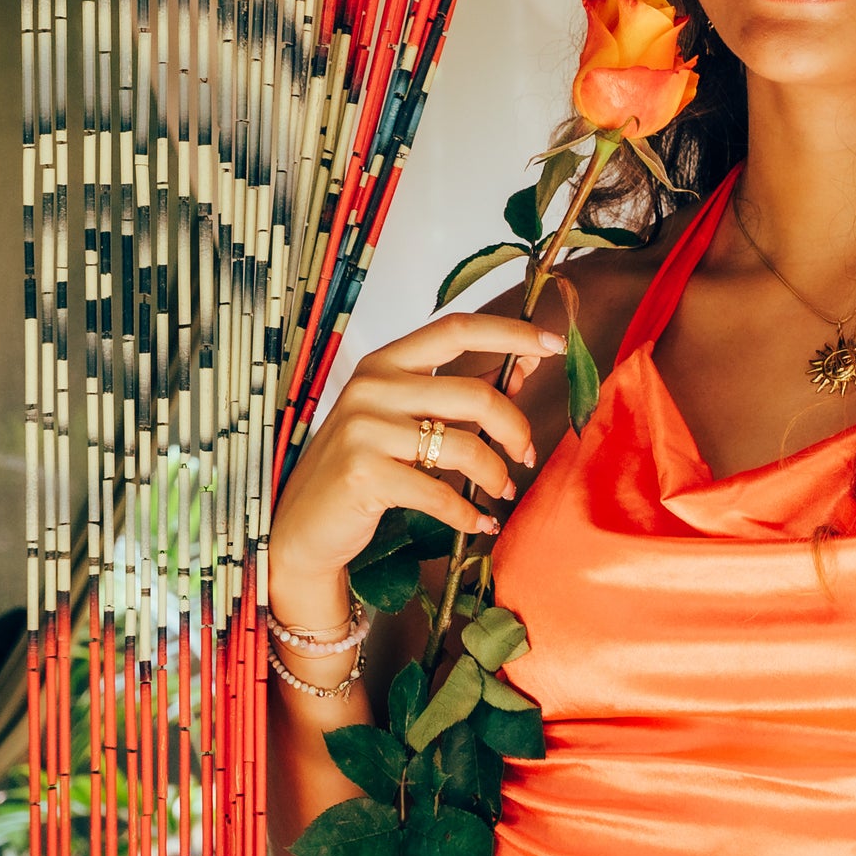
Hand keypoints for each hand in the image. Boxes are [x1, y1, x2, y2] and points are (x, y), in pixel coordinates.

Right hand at [268, 312, 561, 589]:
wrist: (302, 526)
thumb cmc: (360, 468)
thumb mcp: (402, 419)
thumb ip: (455, 395)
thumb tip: (521, 369)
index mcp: (384, 363)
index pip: (456, 329)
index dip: (510, 332)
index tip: (554, 343)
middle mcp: (372, 387)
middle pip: (474, 393)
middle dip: (515, 426)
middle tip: (528, 454)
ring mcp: (363, 429)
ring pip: (463, 445)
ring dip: (495, 474)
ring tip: (501, 491)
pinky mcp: (364, 474)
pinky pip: (440, 492)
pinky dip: (469, 513)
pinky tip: (478, 523)